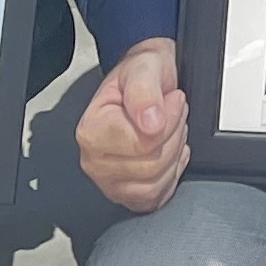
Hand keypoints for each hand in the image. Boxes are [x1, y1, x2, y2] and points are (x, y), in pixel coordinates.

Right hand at [74, 38, 189, 211]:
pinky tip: (168, 152)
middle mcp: (94, 161)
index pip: (142, 144)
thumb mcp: (144, 66)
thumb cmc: (140, 74)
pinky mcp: (126, 195)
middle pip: (151, 167)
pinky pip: (156, 199)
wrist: (144, 81)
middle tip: (172, 112)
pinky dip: (171, 176)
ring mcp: (109, 182)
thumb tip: (150, 122)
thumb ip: (144, 91)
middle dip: (174, 135)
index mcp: (91, 131)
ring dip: (174, 155)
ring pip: (155, 185)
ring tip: (170, 130)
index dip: (168, 121)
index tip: (172, 100)